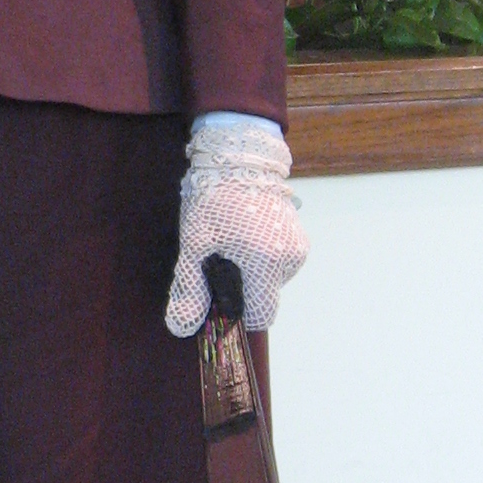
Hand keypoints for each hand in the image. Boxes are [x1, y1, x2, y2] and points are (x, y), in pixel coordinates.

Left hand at [165, 124, 307, 336]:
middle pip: (265, 297)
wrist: (241, 155)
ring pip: (272, 280)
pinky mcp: (300, 236)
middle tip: (220, 259)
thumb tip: (181, 327)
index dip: (237, 311)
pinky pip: (280, 262)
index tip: (218, 292)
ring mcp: (299, 247)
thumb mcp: (195, 243)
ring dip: (252, 272)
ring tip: (232, 241)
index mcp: (267, 263)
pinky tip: (247, 235)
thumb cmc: (214, 197)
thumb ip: (190, 288)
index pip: (261, 316)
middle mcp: (290, 259)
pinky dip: (263, 258)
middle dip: (242, 288)